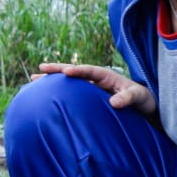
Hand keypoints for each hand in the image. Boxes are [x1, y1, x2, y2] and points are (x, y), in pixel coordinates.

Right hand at [32, 62, 154, 115]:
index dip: (78, 70)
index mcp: (106, 76)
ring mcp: (90, 89)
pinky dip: (57, 93)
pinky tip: (43, 97)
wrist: (143, 107)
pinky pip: (70, 94)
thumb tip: (113, 103)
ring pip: (68, 83)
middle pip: (73, 72)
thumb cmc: (142, 100)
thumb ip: (128, 98)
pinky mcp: (87, 98)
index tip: (66, 72)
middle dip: (57, 70)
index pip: (89, 71)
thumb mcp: (139, 97)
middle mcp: (95, 80)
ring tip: (33, 81)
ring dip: (52, 81)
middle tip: (40, 69)